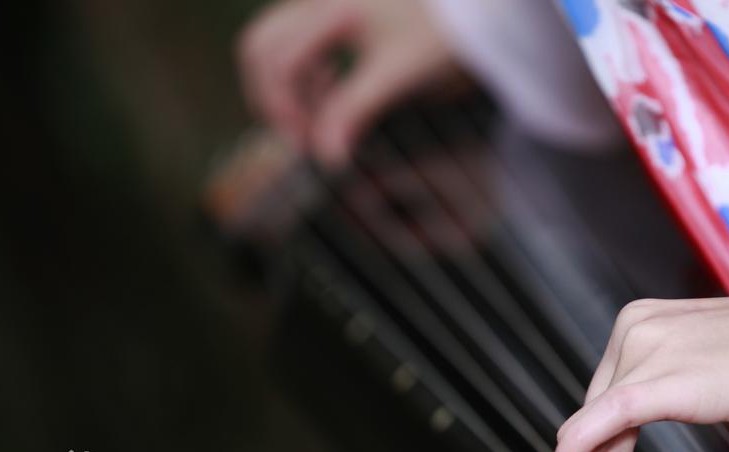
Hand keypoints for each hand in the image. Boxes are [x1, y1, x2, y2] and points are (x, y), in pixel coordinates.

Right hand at [237, 0, 456, 165]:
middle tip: (301, 139)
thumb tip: (326, 157)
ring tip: (321, 124)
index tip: (311, 147)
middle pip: (259, 48)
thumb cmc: (438, 38)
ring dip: (287, 91)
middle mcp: (317, 0)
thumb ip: (356, 111)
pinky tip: (329, 94)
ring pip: (271, 48)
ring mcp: (318, 6)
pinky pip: (292, 46)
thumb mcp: (397, 74)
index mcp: (331, 8)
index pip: (276, 59)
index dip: (283, 109)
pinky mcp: (326, 17)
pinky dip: (301, 78)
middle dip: (272, 98)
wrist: (469, 19)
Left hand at [541, 269, 728, 451]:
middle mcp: (632, 335)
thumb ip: (671, 389)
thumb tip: (637, 436)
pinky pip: (606, 422)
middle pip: (588, 429)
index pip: (597, 410)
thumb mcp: (711, 370)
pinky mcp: (668, 378)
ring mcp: (646, 351)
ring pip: (593, 437)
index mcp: (639, 330)